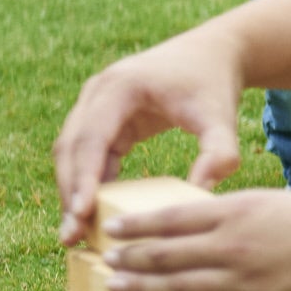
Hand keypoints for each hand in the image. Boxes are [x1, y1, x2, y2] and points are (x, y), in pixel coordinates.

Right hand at [53, 27, 244, 246]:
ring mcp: (97, 103)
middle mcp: (99, 92)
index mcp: (121, 86)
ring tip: (76, 236)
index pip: (91, 137)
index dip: (82, 177)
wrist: (215, 52)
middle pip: (71, 148)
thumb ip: (219, 152)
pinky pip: (88, 155)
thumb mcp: (221, 116)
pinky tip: (93, 216)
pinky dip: (88, 183)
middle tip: (72, 237)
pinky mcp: (105, 118)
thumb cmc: (215, 83)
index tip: (80, 214)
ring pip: (73, 153)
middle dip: (70, 193)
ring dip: (72, 192)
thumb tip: (202, 193)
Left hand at [98, 187, 290, 290]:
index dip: (139, 226)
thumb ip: (262, 209)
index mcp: (244, 209)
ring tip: (115, 290)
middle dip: (132, 258)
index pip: (175, 218)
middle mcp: (237, 245)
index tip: (114, 229)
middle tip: (106, 262)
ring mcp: (249, 281)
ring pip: (181, 288)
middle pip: (168, 254)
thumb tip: (244, 216)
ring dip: (144, 289)